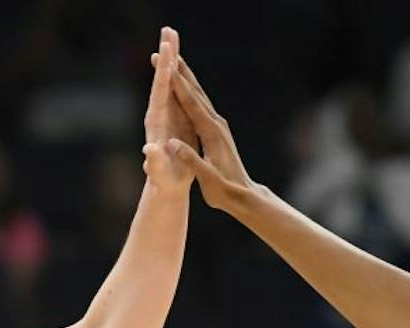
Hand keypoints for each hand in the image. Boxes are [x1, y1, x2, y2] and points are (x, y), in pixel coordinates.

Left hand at [141, 27, 196, 193]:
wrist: (165, 185)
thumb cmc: (163, 180)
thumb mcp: (158, 171)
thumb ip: (153, 161)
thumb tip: (148, 151)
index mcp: (157, 121)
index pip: (160, 90)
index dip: (163, 69)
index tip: (165, 48)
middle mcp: (160, 112)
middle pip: (163, 78)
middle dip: (167, 54)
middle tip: (168, 29)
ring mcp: (168, 113)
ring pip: (170, 80)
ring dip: (173, 58)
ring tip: (174, 36)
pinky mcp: (177, 117)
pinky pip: (178, 90)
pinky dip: (181, 73)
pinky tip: (183, 61)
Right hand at [163, 53, 256, 212]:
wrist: (243, 195)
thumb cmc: (224, 190)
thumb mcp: (207, 178)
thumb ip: (191, 160)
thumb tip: (173, 144)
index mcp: (211, 133)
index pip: (191, 104)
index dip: (178, 85)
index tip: (166, 67)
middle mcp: (216, 124)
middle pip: (195, 92)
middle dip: (180, 71)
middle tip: (167, 50)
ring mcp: (218, 126)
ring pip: (198, 96)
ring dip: (185, 78)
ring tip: (173, 60)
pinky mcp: (216, 131)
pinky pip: (200, 107)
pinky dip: (190, 93)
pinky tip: (184, 88)